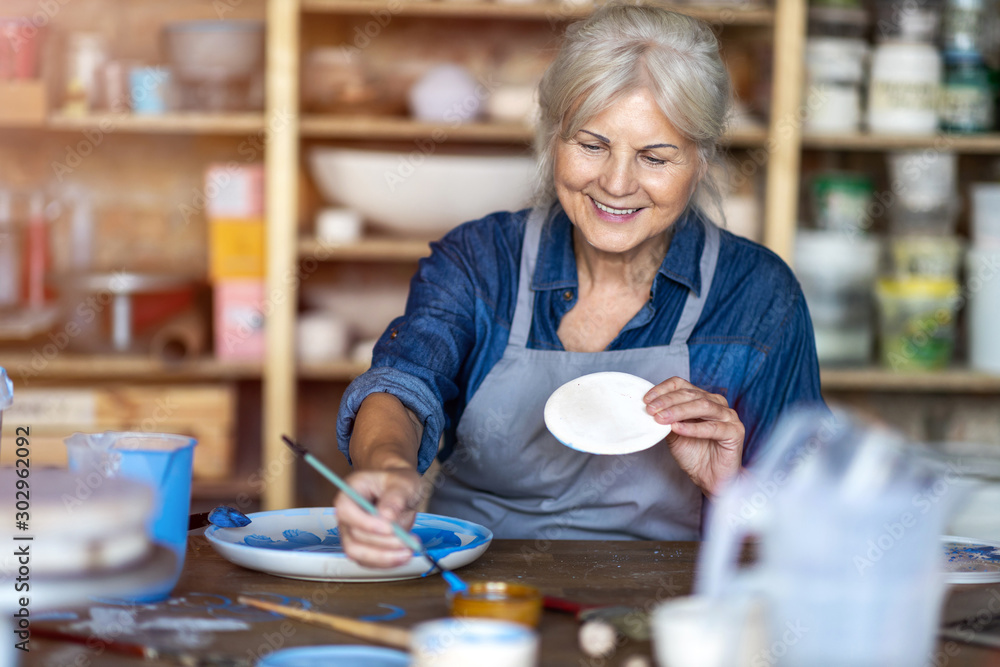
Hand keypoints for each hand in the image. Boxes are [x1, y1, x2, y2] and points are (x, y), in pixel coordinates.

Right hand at [334, 467, 423, 568]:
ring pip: (358, 554)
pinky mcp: (362, 546)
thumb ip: (395, 497)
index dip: (365, 522)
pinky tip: (404, 555)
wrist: (400, 490)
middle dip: (383, 542)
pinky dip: (387, 562)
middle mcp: (347, 515)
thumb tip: (387, 516)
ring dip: (384, 557)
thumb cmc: (398, 482)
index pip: (345, 510)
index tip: (390, 528)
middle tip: (409, 540)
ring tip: (409, 551)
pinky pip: (368, 561)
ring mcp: (352, 532)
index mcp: (351, 492)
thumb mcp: (403, 482)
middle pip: (354, 536)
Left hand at [644, 377, 743, 496]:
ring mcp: (728, 416)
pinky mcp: (735, 431)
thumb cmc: (694, 454)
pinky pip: (712, 427)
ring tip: (661, 418)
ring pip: (702, 406)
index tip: (646, 400)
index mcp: (702, 398)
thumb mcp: (673, 434)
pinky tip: (677, 429)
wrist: (710, 478)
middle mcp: (717, 403)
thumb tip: (650, 408)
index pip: (681, 385)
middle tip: (651, 410)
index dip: (663, 390)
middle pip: (691, 394)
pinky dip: (693, 427)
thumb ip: (665, 419)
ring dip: (679, 411)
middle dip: (668, 401)